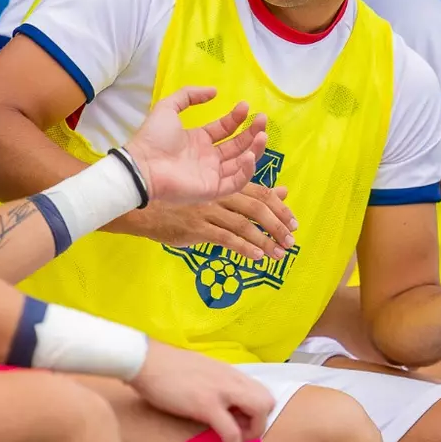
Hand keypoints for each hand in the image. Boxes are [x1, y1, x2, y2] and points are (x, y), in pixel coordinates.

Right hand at [114, 182, 295, 260]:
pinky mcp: (197, 227)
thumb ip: (250, 192)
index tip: (293, 222)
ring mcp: (208, 211)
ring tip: (278, 255)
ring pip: (243, 225)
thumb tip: (282, 190)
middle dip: (277, 225)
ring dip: (264, 241)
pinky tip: (256, 258)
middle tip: (290, 241)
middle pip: (256, 207)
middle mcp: (219, 194)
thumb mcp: (218, 193)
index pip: (260, 192)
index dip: (280, 207)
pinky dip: (243, 248)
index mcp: (225, 183)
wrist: (147, 209)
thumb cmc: (184, 200)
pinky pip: (225, 238)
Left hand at [124, 86, 267, 203]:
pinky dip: (246, 170)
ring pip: (241, 163)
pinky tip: (250, 154)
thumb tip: (214, 91)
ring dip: (254, 149)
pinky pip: (235, 182)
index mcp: (198, 140)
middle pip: (237, 146)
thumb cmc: (153, 138)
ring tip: (262, 135)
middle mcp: (207, 158)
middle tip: (262, 119)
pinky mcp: (212, 190)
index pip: (224, 129)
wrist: (142, 166)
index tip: (245, 106)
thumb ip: (189, 95)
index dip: (236, 118)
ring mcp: (211, 175)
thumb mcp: (168, 107)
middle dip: (251, 132)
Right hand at [127, 341, 273, 441]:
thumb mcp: (197, 370)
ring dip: (252, 434)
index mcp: (227, 371)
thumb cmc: (162, 366)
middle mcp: (230, 379)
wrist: (143, 360)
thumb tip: (214, 397)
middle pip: (267, 401)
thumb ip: (211, 381)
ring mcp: (220, 391)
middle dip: (259, 423)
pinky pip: (232, 433)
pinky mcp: (206, 405)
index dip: (255, 411)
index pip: (260, 390)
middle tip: (238, 432)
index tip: (238, 422)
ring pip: (259, 413)